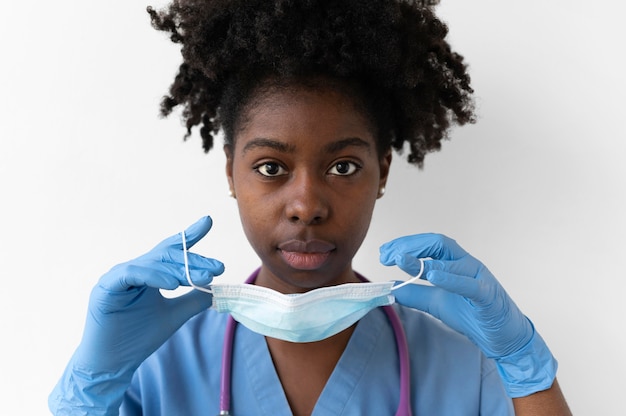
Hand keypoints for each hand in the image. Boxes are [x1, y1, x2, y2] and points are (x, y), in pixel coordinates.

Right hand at [49, 216, 223, 414]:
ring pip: (152, 263)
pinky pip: (131, 274)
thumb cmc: (138, 338)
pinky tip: (172, 283)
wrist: (113, 363)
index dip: (189, 235)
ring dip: (178, 269)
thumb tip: (217, 289)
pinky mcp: (106, 287)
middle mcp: (134, 270)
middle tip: (217, 268)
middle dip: (194, 260)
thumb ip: (193, 300)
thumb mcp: (174, 316)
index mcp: (149, 274)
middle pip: (167, 255)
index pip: (171, 250)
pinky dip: (153, 275)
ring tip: (199, 278)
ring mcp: (118, 276)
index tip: (207, 221)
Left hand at [380, 233, 556, 397]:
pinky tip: (433, 276)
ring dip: (424, 260)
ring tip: (400, 259)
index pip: (428, 244)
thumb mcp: (436, 303)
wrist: (503, 338)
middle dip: (410, 245)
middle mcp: (467, 264)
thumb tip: (390, 287)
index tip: (384, 252)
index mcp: (455, 263)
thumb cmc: (473, 314)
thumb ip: (414, 293)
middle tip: (387, 255)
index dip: (404, 245)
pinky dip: (451, 278)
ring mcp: (479, 278)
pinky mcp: (488, 296)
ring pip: (453, 261)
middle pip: (438, 243)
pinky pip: (470, 285)